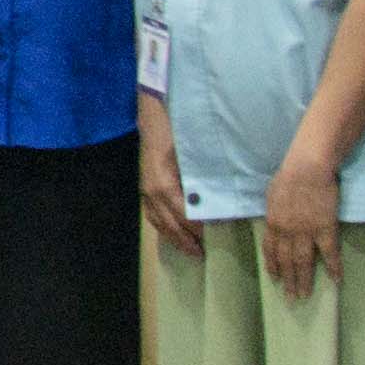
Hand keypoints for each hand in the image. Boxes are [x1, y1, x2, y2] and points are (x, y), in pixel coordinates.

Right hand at [136, 102, 202, 261]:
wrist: (155, 110)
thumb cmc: (177, 129)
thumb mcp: (195, 154)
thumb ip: (205, 179)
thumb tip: (220, 203)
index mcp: (163, 184)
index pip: (181, 216)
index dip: (194, 229)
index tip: (209, 239)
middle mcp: (151, 189)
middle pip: (167, 223)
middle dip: (183, 240)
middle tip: (200, 254)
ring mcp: (145, 187)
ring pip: (157, 220)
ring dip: (172, 236)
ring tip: (188, 248)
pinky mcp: (144, 182)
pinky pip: (151, 211)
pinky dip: (161, 225)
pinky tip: (170, 230)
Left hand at [262, 149, 339, 298]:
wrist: (307, 170)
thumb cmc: (288, 176)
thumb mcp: (271, 195)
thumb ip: (273, 211)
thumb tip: (274, 220)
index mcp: (273, 224)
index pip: (271, 250)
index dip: (273, 265)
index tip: (275, 278)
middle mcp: (287, 233)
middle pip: (287, 261)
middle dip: (288, 280)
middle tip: (290, 298)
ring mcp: (306, 233)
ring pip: (304, 262)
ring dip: (304, 280)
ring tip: (305, 295)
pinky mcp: (325, 230)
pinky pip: (330, 254)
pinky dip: (334, 268)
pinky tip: (336, 280)